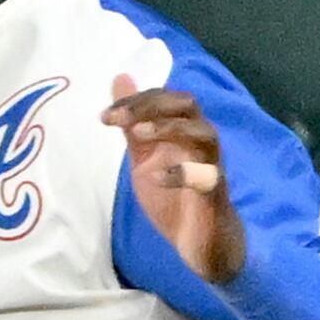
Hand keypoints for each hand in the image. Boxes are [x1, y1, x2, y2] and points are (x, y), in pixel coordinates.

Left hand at [105, 74, 242, 281]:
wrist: (199, 240)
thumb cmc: (173, 195)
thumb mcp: (144, 155)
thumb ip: (133, 123)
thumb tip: (120, 80)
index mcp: (184, 130)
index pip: (167, 98)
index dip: (137, 100)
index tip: (106, 115)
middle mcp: (201, 142)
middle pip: (188, 105)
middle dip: (153, 105)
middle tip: (119, 118)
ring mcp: (210, 166)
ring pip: (205, 134)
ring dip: (171, 129)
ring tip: (139, 134)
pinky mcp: (214, 194)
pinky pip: (207, 177)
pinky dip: (182, 174)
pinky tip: (156, 178)